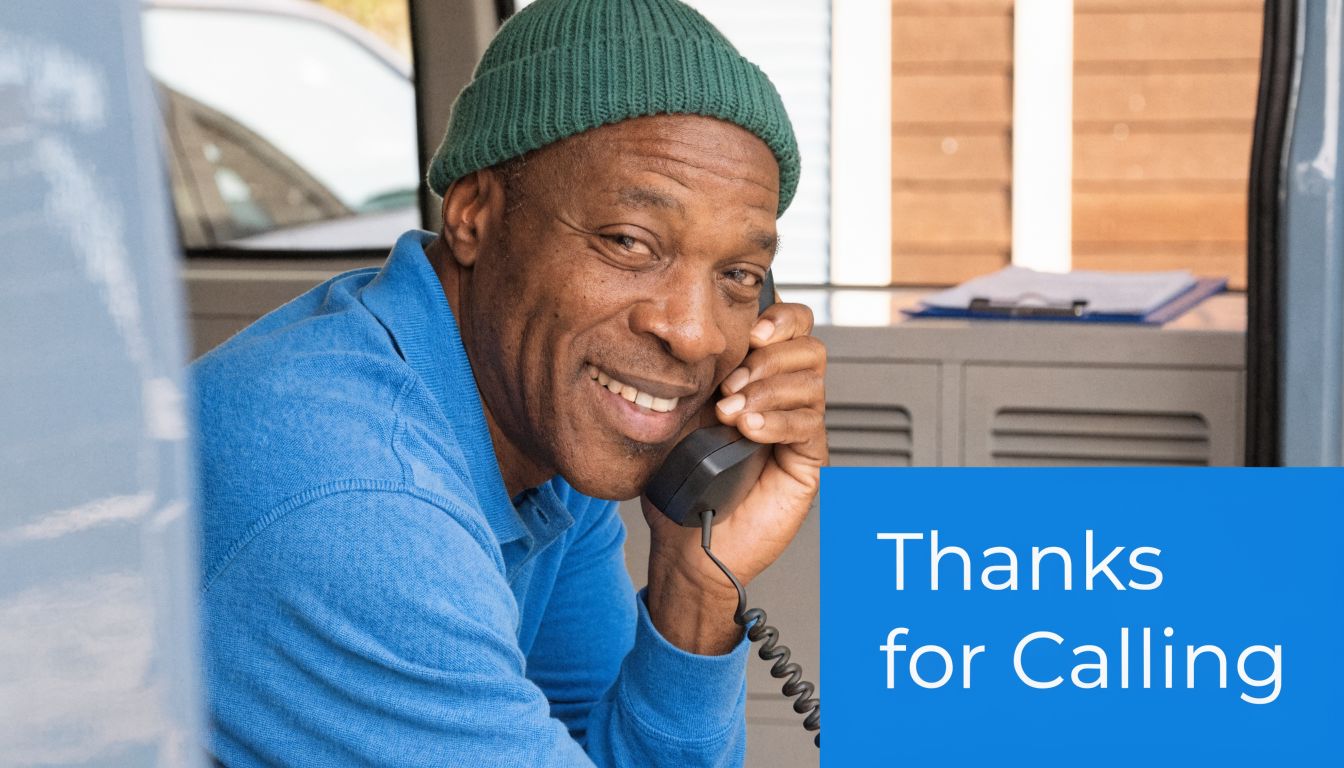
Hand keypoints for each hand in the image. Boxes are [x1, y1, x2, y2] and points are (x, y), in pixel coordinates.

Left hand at [642, 301, 826, 652]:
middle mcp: (785, 399)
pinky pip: (808, 427)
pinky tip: (749, 430)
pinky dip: (777, 422)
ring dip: (768, 390)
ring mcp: (799, 430)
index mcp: (758, 377)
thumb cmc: (682, 484)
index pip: (791, 327)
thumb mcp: (680, 415)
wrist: (687, 541)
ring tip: (731, 413)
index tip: (750, 332)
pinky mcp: (807, 462)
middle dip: (770, 356)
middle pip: (810, 348)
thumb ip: (697, 374)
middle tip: (732, 382)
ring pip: (811, 384)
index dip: (779, 320)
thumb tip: (691, 336)